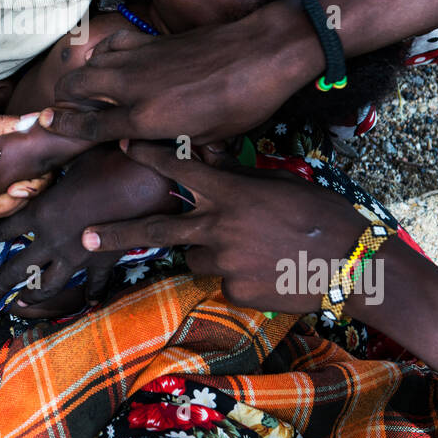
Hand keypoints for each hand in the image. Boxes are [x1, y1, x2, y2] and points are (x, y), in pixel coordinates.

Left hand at [0, 145, 176, 309]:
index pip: (4, 230)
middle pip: (17, 268)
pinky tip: (86, 303)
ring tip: (19, 305)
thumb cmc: (108, 160)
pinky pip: (94, 284)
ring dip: (32, 297)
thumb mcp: (71, 155)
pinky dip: (90, 294)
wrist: (145, 181)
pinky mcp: (103, 261)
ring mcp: (78, 255)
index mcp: (41, 212)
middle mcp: (53, 239)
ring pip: (48, 284)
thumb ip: (53, 158)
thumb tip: (41, 131)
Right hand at [46, 0, 320, 143]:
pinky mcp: (152, 40)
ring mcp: (140, 59)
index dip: (61, 126)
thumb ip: (166, 145)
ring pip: (90, 62)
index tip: (44, 122)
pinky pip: (113, 42)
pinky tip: (111, 59)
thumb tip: (134, 145)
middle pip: (76, 87)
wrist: (261, 54)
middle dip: (62, 98)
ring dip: (82, 75)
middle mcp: (133, 87)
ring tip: (86, 89)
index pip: (88, 125)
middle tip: (63, 108)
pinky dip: (104, 51)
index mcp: (145, 119)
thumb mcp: (206, 139)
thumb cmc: (241, 103)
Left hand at [80, 142, 370, 311]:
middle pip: (155, 230)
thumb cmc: (321, 215)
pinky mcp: (234, 291)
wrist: (352, 264)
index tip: (124, 146)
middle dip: (116, 234)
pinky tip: (268, 270)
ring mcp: (224, 262)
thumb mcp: (277, 183)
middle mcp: (218, 226)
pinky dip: (237, 276)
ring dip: (210, 252)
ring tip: (254, 249)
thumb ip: (237, 176)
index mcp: (229, 192)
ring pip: (197, 257)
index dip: (148, 156)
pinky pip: (223, 282)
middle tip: (85, 237)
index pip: (177, 169)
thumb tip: (208, 159)